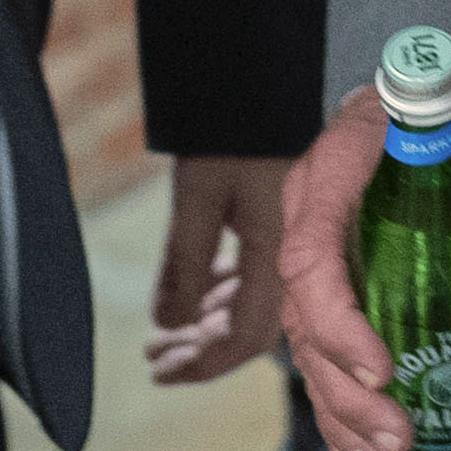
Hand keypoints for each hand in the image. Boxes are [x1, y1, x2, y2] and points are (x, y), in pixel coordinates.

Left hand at [146, 153, 288, 384]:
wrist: (268, 78)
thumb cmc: (235, 133)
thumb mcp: (199, 195)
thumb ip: (184, 264)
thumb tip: (167, 325)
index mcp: (280, 256)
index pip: (246, 336)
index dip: (204, 364)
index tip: (163, 373)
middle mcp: (294, 255)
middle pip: (252, 326)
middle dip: (201, 348)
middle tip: (156, 357)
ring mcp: (293, 240)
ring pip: (255, 302)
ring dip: (209, 322)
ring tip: (165, 333)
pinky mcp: (287, 223)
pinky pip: (258, 275)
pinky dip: (224, 291)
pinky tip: (201, 287)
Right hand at [281, 81, 450, 450]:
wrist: (448, 95)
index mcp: (338, 170)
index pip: (313, 255)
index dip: (340, 322)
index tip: (384, 370)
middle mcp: (309, 212)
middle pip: (305, 315)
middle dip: (345, 390)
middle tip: (397, 439)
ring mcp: (314, 246)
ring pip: (306, 342)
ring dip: (339, 409)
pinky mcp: (334, 278)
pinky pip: (320, 345)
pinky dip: (338, 403)